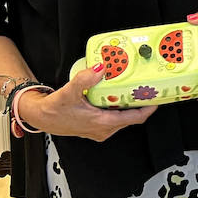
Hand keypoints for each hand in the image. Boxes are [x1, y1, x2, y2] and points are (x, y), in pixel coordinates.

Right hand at [18, 63, 155, 140]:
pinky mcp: (96, 128)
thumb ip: (84, 80)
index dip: (148, 109)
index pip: (134, 118)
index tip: (158, 98)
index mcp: (102, 123)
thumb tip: (101, 67)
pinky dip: (119, 108)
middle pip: (131, 118)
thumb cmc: (53, 110)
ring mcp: (100, 130)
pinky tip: (118, 96)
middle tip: (149, 89)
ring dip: (129, 106)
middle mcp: (104, 129)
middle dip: (141, 104)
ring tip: (136, 91)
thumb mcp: (68, 93)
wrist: (40, 119)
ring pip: (122, 118)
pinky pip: (114, 118)